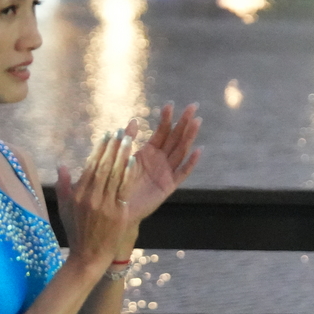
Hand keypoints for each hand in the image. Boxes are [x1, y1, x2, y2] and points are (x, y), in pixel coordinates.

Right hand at [55, 131, 137, 267]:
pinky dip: (128, 174)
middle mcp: (90, 198)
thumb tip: (62, 165)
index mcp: (78, 194)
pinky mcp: (117, 213)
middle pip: (103, 167)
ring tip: (128, 140)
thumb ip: (63, 186)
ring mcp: (104, 205)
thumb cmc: (77, 231)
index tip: (106, 135)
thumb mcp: (66, 208)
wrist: (88, 256)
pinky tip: (133, 161)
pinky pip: (123, 189)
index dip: (99, 149)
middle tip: (119, 132)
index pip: (90, 166)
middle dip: (112, 147)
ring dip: (121, 156)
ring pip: (114, 175)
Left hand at [120, 103, 202, 218]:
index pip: (161, 132)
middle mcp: (160, 161)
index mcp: (149, 153)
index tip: (170, 104)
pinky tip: (198, 150)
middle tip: (193, 106)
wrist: (116, 208)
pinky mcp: (168, 186)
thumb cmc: (116, 183)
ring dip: (189, 137)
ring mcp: (166, 173)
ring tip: (197, 122)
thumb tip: (132, 120)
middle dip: (184, 122)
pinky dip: (191, 162)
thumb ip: (126, 140)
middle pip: (175, 138)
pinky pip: (182, 173)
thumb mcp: (119, 158)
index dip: (167, 119)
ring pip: (181, 151)